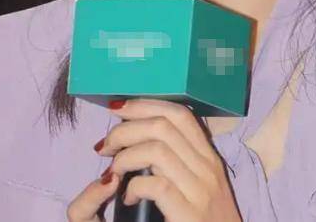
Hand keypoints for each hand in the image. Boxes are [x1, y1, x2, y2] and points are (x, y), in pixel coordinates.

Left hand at [67, 98, 241, 221]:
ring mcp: (200, 190)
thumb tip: (143, 136)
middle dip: (126, 129)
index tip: (118, 108)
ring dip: (126, 157)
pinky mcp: (189, 214)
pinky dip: (134, 186)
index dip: (146, 105)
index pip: (180, 114)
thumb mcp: (201, 183)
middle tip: (107, 146)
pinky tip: (128, 197)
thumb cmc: (207, 219)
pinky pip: (156, 186)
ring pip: (157, 150)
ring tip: (114, 171)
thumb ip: (180, 159)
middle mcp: (207, 167)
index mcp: (208, 156)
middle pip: (163, 126)